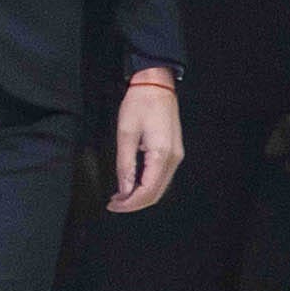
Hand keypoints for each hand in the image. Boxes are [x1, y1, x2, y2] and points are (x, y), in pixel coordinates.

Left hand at [109, 72, 182, 212]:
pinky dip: (147, 185)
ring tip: (120, 196)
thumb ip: (125, 164)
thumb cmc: (140, 104)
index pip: (147, 191)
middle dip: (134, 203)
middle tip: (114, 204)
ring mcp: (176, 156)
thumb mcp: (126, 133)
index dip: (129, 203)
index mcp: (162, 154)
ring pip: (160, 187)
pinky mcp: (173, 151)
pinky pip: (161, 176)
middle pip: (156, 193)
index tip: (113, 205)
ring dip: (141, 195)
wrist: (156, 84)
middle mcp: (174, 159)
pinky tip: (132, 184)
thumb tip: (124, 189)